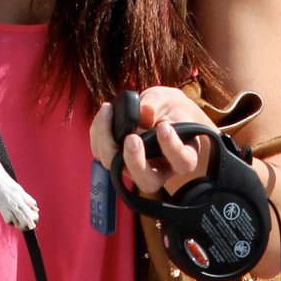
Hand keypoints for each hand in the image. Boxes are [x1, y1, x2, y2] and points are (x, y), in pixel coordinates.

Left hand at [90, 85, 218, 199]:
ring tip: (108, 110)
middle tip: (131, 137)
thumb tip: (144, 112)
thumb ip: (157, 104)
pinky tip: (105, 113)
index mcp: (182, 157)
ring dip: (108, 142)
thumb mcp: (169, 99)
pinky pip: (102, 154)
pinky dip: (99, 134)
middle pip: (147, 182)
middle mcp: (159, 171)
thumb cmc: (170, 108)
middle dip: (135, 160)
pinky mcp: (117, 161)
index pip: (182, 162)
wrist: (162, 114)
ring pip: (118, 169)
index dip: (172, 148)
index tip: (164, 126)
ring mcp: (136, 169)